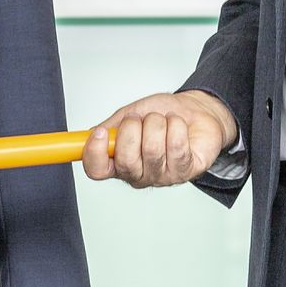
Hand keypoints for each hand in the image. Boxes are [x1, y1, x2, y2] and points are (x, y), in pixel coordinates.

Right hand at [81, 90, 238, 187]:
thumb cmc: (163, 114)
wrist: (195, 111)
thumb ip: (111, 126)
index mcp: (119, 160)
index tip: (100, 133)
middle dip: (133, 129)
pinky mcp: (185, 171)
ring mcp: (162, 175)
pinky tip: (178, 126)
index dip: (94, 153)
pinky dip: (176, 125)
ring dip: (157, 123)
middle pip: (125, 162)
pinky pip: (176, 146)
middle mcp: (139, 173)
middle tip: (141, 119)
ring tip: (163, 120)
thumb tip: (90, 134)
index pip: (96, 170)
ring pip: (152, 149)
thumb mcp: (131, 114)